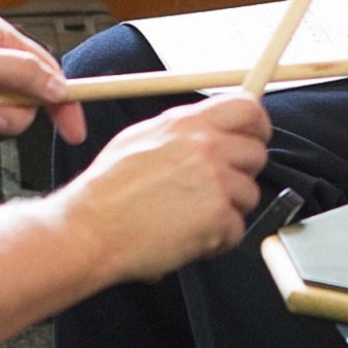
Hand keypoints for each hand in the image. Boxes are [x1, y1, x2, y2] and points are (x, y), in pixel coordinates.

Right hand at [55, 96, 270, 283]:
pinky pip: (238, 229)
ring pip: (250, 194)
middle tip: (214, 190)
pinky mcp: (218, 217)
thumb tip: (208, 127)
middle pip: (257, 153)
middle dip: (241, 174)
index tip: (252, 139)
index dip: (257, 126)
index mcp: (187, 123)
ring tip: (191, 216)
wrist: (90, 229)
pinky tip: (189, 236)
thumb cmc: (107, 192)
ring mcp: (215, 181)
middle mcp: (206, 147)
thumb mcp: (141, 137)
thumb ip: (182, 130)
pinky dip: (218, 239)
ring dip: (228, 209)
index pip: (248, 108)